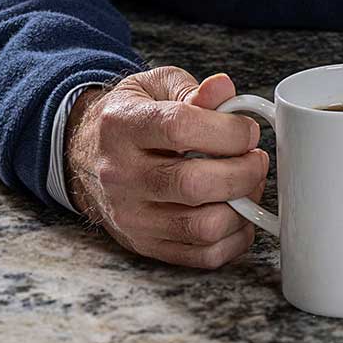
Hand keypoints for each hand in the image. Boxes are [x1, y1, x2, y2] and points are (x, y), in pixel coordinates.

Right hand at [65, 67, 266, 269]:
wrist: (86, 157)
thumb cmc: (131, 118)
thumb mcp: (154, 88)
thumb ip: (192, 89)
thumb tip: (223, 89)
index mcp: (122, 127)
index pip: (180, 129)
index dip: (228, 131)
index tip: (248, 131)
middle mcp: (121, 175)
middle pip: (194, 185)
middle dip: (244, 172)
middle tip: (256, 159)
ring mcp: (131, 215)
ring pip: (202, 226)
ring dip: (243, 207)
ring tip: (248, 185)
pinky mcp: (144, 244)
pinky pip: (202, 254)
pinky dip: (234, 237)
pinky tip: (237, 212)